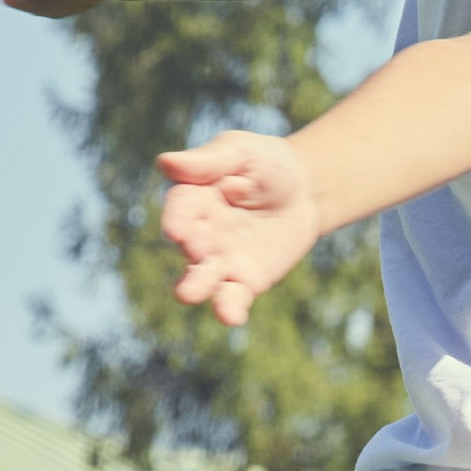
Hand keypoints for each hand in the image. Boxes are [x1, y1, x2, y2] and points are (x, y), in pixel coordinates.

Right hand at [157, 130, 320, 327]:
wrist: (304, 190)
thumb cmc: (266, 164)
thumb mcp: (242, 153)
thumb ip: (208, 161)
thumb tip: (165, 163)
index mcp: (194, 198)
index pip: (180, 209)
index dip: (178, 220)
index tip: (177, 230)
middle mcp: (201, 233)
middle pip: (189, 247)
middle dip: (191, 251)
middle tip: (196, 250)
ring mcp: (221, 260)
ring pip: (204, 278)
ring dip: (196, 286)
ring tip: (188, 294)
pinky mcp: (244, 280)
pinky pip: (233, 297)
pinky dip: (228, 309)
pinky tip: (232, 317)